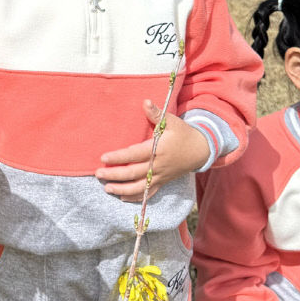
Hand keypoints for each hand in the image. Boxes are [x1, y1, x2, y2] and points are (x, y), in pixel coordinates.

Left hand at [94, 99, 209, 201]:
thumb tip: (145, 102)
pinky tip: (123, 198)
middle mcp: (159, 165)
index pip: (135, 155)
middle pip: (134, 173)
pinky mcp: (163, 182)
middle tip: (98, 173)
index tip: (103, 157)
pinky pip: (149, 193)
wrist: (201, 150)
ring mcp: (161, 176)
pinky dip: (136, 197)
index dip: (119, 157)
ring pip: (140, 187)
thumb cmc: (183, 133)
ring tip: (107, 188)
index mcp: (158, 149)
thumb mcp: (172, 121)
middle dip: (115, 175)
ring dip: (122, 189)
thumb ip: (157, 113)